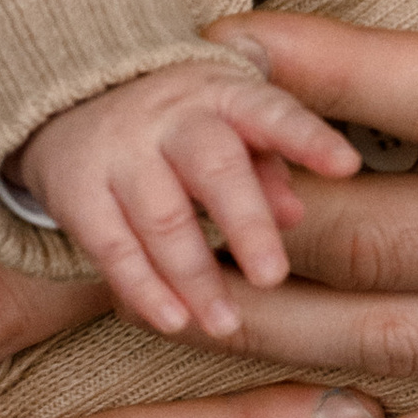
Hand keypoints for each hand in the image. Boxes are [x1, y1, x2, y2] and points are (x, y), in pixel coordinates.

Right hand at [15, 56, 361, 342]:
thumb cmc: (182, 120)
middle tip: (274, 277)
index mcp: (223, 92)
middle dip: (246, 225)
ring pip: (162, 218)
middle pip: (213, 168)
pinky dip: (144, 289)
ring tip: (228, 324)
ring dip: (196, 277)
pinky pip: (111, 246)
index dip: (308, 138)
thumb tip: (296, 214)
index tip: (348, 165)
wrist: (70, 93)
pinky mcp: (76, 191)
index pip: (271, 111)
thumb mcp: (229, 123)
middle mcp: (170, 117)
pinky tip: (174, 321)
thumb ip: (268, 163)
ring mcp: (120, 152)